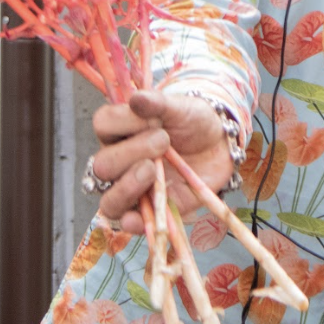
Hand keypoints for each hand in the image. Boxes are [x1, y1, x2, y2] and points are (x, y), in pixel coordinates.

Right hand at [88, 89, 233, 233]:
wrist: (220, 145)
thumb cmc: (193, 122)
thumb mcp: (181, 107)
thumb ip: (158, 103)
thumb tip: (136, 99)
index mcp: (120, 130)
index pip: (102, 124)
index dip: (123, 121)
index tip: (152, 117)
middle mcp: (119, 161)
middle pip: (103, 165)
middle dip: (131, 153)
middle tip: (164, 141)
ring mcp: (133, 189)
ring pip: (109, 200)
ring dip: (126, 187)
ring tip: (152, 171)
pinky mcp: (150, 211)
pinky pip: (130, 224)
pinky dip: (132, 223)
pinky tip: (140, 218)